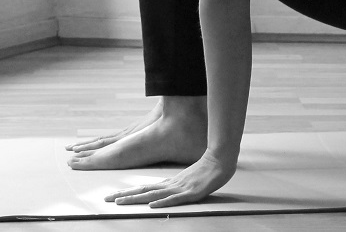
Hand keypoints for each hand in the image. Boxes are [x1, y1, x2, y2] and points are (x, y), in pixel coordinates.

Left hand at [104, 151, 235, 207]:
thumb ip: (176, 185)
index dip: (127, 193)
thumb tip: (162, 193)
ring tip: (119, 202)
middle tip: (106, 200)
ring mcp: (181, 189)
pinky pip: (175, 199)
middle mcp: (171, 186)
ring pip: (154, 195)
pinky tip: (152, 205)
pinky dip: (162, 202)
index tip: (112, 197)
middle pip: (143, 192)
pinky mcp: (192, 192)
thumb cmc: (208, 167)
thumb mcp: (188, 178)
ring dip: (136, 199)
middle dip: (124, 196)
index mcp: (170, 183)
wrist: (222, 158)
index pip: (144, 189)